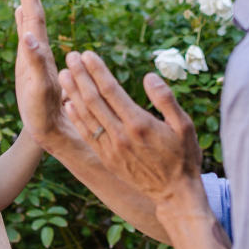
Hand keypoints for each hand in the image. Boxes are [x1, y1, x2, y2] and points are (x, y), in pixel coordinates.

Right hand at [14, 0, 76, 149]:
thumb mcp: (39, 87)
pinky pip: (26, 38)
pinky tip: (21, 15)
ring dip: (27, 3)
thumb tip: (29, 34)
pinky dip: (23, 23)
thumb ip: (35, 61)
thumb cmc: (45, 112)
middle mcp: (39, 51)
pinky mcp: (30, 66)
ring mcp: (35, 57)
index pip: (36, 17)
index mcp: (41, 52)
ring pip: (31, 24)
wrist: (51, 128)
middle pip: (34, 15)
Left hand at [59, 51, 203, 208]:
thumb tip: (149, 76)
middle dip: (80, 76)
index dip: (97, 71)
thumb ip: (166, 100)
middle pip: (93, 99)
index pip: (111, 90)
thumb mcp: (184, 126)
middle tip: (71, 56)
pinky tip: (69, 104)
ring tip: (63, 74)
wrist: (174, 194)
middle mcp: (120, 135)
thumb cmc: (184, 157)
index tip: (88, 54)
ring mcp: (111, 148)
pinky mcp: (107, 158)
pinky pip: (86, 135)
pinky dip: (76, 118)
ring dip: (73, 93)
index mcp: (138, 123)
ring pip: (86, 115)